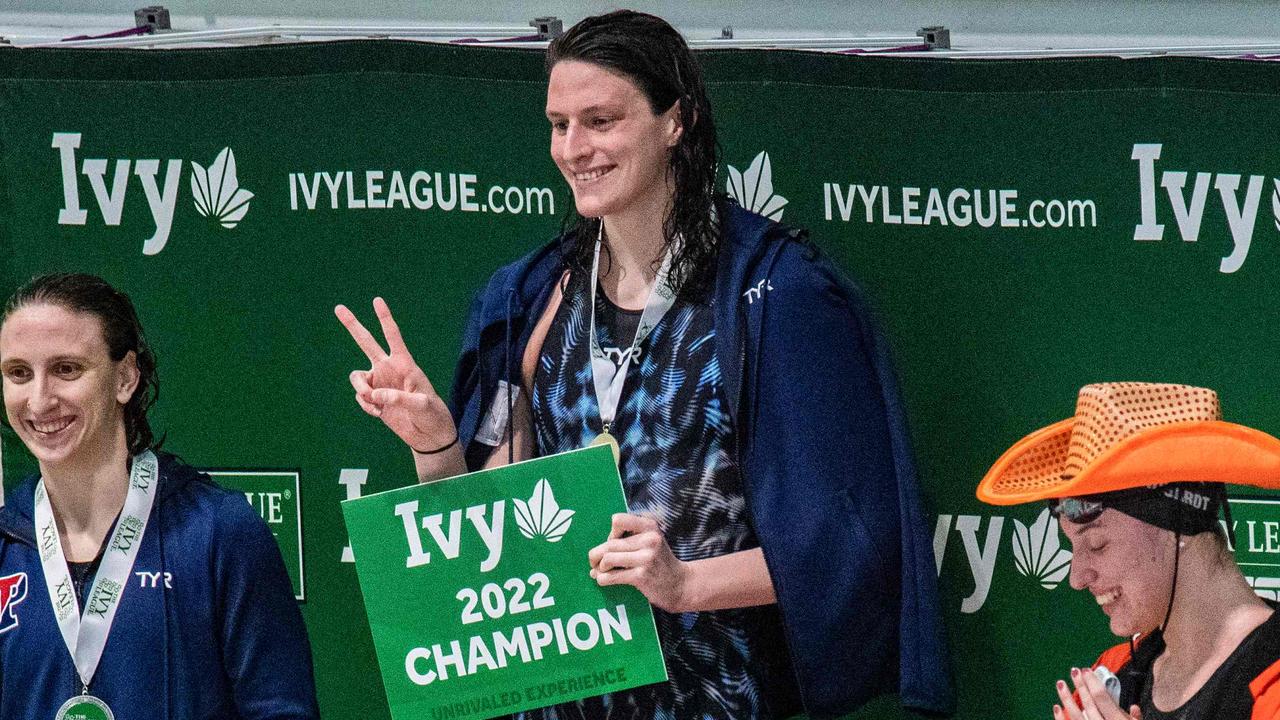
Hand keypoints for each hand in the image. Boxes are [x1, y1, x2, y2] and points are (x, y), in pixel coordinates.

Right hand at [335, 298, 456, 452]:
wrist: (427, 434)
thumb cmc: (431, 414)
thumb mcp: (421, 405)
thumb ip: (398, 397)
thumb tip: (374, 393)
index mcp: (405, 364)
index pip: (393, 336)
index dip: (385, 318)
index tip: (377, 300)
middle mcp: (389, 369)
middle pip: (366, 342)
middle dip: (352, 325)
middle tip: (338, 308)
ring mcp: (379, 382)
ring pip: (356, 377)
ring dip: (361, 390)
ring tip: (375, 403)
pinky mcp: (374, 398)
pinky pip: (360, 396)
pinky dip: (366, 406)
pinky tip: (380, 413)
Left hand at [588, 514, 689, 611]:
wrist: (681, 584)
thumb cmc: (660, 562)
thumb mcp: (651, 541)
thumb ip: (630, 538)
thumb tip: (597, 549)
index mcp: (649, 526)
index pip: (618, 520)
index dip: (611, 534)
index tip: (614, 544)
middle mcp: (649, 539)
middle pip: (609, 544)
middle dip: (596, 555)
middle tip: (594, 562)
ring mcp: (646, 558)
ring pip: (608, 559)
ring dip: (599, 568)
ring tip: (600, 572)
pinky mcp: (641, 576)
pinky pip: (611, 576)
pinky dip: (602, 579)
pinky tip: (603, 580)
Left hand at [1053, 667, 1141, 719]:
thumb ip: (1136, 719)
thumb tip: (1134, 707)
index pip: (1102, 697)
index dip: (1092, 682)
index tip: (1086, 671)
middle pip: (1088, 703)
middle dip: (1081, 685)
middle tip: (1074, 671)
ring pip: (1075, 714)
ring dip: (1067, 698)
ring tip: (1060, 683)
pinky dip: (1061, 717)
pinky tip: (1056, 706)